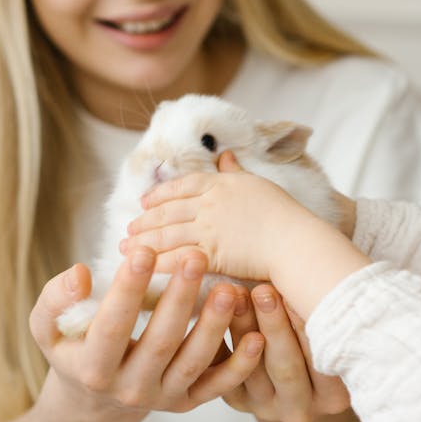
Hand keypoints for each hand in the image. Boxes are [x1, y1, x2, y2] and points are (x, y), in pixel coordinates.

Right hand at [29, 247, 263, 421]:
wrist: (94, 399)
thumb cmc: (73, 346)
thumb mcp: (46, 326)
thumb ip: (55, 299)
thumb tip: (80, 273)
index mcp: (93, 368)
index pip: (111, 327)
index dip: (127, 290)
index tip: (144, 250)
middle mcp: (129, 388)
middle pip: (160, 343)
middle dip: (180, 298)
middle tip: (197, 256)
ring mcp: (162, 398)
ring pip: (194, 363)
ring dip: (215, 326)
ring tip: (231, 288)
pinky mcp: (188, 402)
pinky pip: (218, 386)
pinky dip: (240, 364)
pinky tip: (257, 335)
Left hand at [124, 152, 309, 283]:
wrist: (294, 240)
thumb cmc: (283, 213)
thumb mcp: (256, 183)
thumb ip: (235, 171)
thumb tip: (225, 154)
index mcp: (220, 184)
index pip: (181, 186)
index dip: (159, 194)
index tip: (144, 201)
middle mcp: (209, 205)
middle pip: (168, 211)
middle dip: (144, 220)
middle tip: (127, 228)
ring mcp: (208, 230)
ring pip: (167, 234)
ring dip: (143, 242)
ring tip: (126, 248)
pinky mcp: (211, 255)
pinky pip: (178, 258)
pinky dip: (158, 262)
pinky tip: (144, 267)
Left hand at [222, 283, 349, 421]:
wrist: (288, 357)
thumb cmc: (318, 329)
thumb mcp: (328, 329)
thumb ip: (322, 316)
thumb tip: (315, 274)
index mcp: (333, 398)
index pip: (323, 365)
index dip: (308, 329)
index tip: (296, 296)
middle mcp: (301, 409)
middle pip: (286, 368)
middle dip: (274, 326)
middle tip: (263, 292)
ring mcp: (266, 408)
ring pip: (250, 369)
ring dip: (242, 327)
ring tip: (235, 294)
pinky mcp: (237, 401)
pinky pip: (223, 371)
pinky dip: (220, 339)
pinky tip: (212, 311)